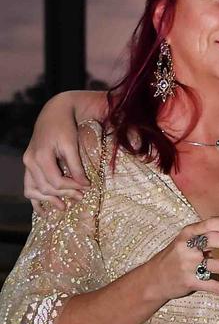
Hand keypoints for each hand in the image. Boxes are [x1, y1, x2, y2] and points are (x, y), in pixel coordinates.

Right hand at [23, 90, 101, 213]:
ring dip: (49, 200)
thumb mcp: (71, 145)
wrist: (54, 112)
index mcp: (40, 156)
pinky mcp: (29, 164)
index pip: (55, 182)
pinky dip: (35, 199)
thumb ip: (76, 166)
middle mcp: (30, 161)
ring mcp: (27, 164)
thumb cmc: (64, 126)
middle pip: (46, 187)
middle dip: (64, 194)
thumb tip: (84, 186)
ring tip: (64, 207)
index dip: (71, 188)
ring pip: (34, 189)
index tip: (86, 188)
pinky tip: (44, 211)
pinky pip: (28, 186)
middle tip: (81, 197)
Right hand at [145, 217, 218, 302]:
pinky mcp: (190, 282)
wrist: (153, 279)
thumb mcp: (185, 241)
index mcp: (188, 233)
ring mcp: (188, 265)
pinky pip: (215, 287)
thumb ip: (205, 237)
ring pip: (217, 265)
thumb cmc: (175, 258)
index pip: (210, 224)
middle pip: (214, 241)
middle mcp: (187, 247)